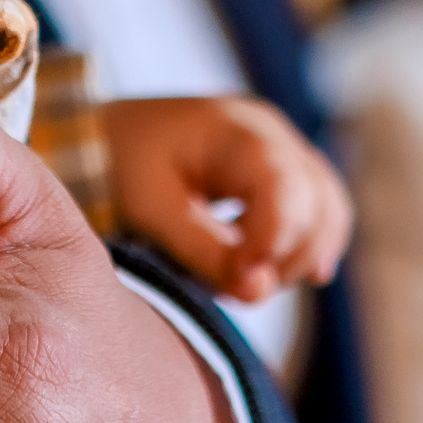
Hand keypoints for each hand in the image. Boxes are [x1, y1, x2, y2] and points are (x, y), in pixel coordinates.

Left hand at [103, 95, 352, 304]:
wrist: (96, 137)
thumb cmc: (116, 165)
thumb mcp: (149, 212)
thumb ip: (205, 252)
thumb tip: (258, 291)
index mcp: (238, 131)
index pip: (286, 192)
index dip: (273, 247)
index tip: (244, 287)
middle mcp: (272, 134)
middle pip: (319, 205)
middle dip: (286, 258)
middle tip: (236, 285)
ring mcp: (281, 150)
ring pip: (327, 211)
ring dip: (297, 257)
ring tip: (246, 277)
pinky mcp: (279, 174)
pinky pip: (317, 213)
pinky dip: (300, 247)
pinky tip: (265, 267)